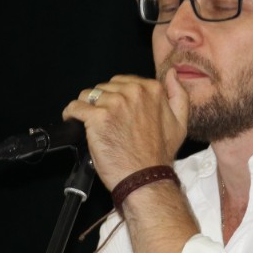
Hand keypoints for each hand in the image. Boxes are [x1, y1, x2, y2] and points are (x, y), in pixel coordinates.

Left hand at [63, 69, 189, 189]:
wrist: (145, 179)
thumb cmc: (159, 155)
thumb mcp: (180, 123)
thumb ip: (178, 94)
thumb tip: (172, 73)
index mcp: (153, 90)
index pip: (123, 82)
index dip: (116, 97)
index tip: (115, 112)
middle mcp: (134, 92)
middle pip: (105, 87)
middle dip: (102, 102)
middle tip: (105, 122)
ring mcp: (115, 103)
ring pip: (88, 95)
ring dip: (87, 108)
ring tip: (90, 124)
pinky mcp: (98, 117)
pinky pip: (75, 107)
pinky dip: (71, 114)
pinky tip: (74, 122)